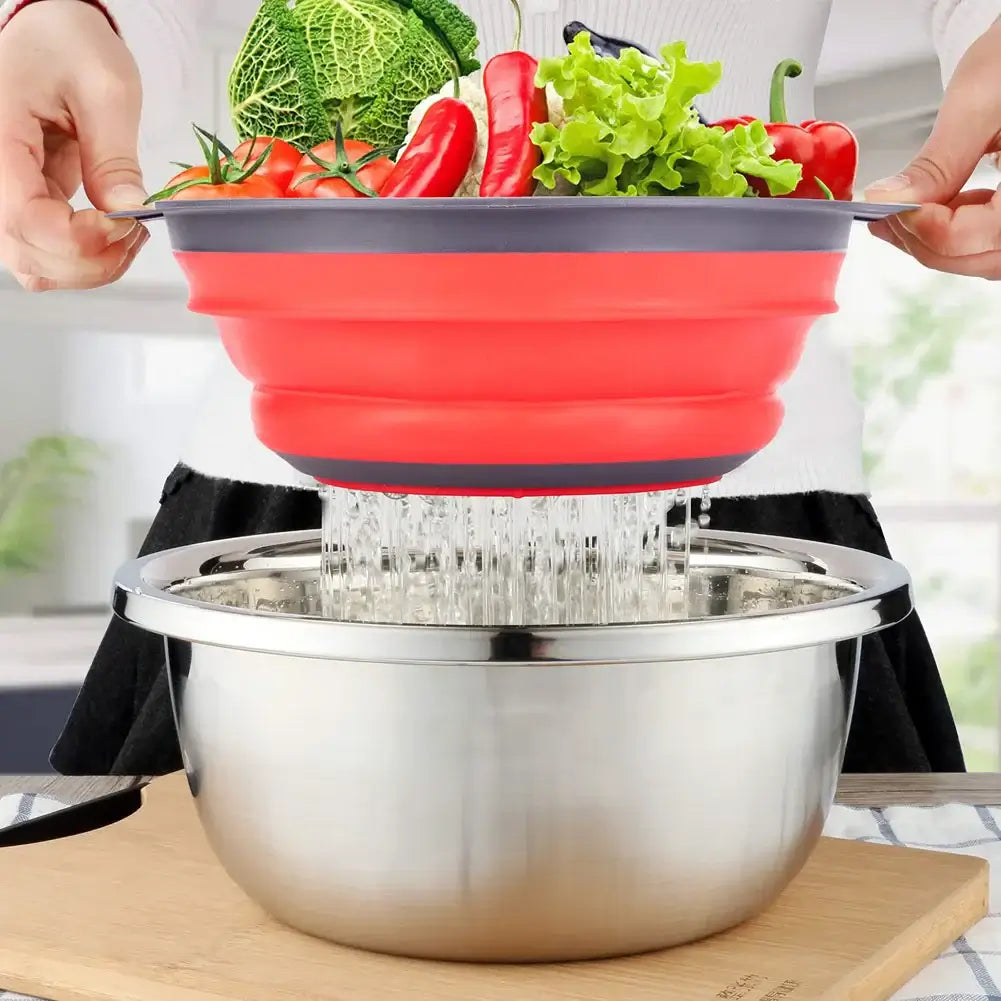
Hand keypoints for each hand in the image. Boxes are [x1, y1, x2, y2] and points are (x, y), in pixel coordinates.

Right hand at [0, 0, 147, 291]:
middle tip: (137, 228)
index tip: (127, 223)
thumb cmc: (71, 46)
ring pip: (36, 266)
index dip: (82, 240)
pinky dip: (86, 261)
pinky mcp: (23, 207)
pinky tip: (115, 234)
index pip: (25, 220)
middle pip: (29, 254)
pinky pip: (46, 257)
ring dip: (92, 266)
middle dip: (94, 258)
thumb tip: (130, 210)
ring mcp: (4, 196)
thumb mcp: (106, 88)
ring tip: (129, 230)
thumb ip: (115, 155)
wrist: (55, 38)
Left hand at [865, 18, 1000, 279]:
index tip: (885, 211)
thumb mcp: (980, 101)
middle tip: (882, 218)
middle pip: (984, 257)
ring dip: (936, 242)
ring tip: (899, 211)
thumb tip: (886, 203)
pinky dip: (953, 233)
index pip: (987, 237)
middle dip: (926, 242)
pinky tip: (929, 209)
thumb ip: (937, 162)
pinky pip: (988, 243)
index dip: (930, 232)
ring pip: (983, 257)